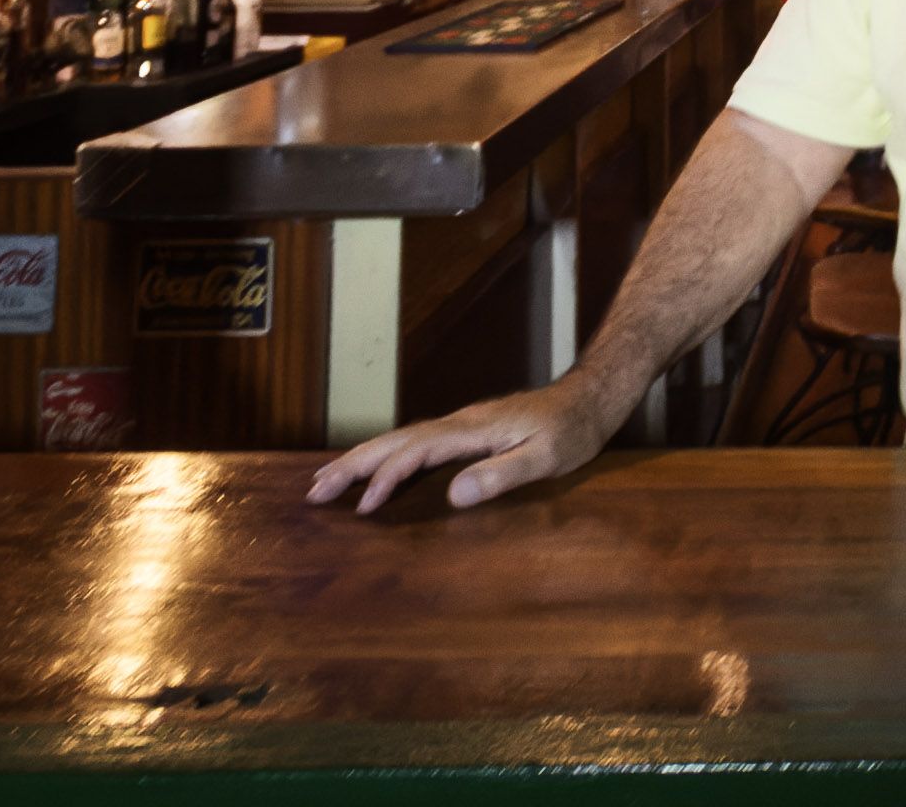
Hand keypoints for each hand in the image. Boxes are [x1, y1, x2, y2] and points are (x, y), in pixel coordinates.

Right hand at [308, 376, 619, 513]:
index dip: (386, 478)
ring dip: (364, 459)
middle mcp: (459, 423)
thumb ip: (500, 475)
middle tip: (314, 490)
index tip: (362, 508)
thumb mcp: (546, 459)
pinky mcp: (467, 431)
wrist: (591, 398)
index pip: (415, 452)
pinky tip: (379, 473)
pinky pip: (415, 444)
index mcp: (471, 430)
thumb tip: (452, 495)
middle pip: (394, 441)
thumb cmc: (573, 432)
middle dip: (353, 464)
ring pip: (401, 440)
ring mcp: (461, 425)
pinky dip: (388, 457)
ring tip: (329, 482)